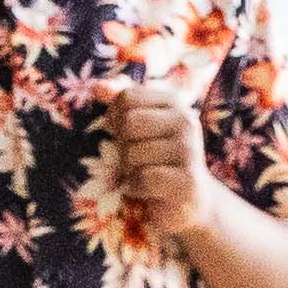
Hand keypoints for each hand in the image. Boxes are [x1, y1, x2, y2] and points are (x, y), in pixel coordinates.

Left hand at [108, 81, 211, 230]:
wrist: (191, 200)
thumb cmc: (158, 159)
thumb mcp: (140, 125)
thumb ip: (120, 102)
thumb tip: (96, 87)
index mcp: (173, 102)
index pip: (127, 97)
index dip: (115, 117)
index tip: (124, 134)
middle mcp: (185, 121)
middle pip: (129, 122)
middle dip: (123, 145)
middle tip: (134, 158)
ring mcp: (189, 151)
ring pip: (133, 153)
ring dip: (129, 170)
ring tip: (143, 174)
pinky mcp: (187, 181)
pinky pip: (143, 178)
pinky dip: (136, 187)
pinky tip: (147, 191)